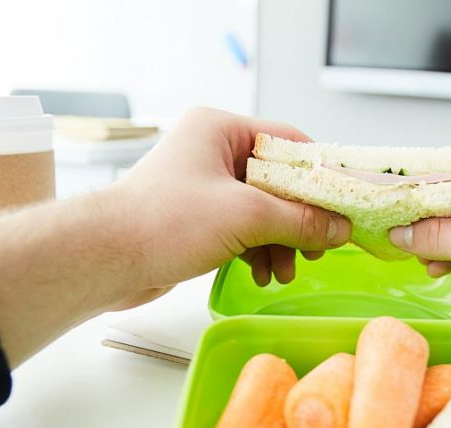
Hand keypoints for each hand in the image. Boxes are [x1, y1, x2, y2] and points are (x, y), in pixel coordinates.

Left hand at [108, 107, 349, 295]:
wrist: (106, 259)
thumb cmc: (164, 222)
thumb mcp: (246, 217)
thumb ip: (299, 220)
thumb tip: (340, 228)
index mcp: (219, 130)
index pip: (287, 143)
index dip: (319, 175)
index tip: (344, 204)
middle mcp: (210, 152)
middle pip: (277, 182)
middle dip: (298, 219)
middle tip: (319, 247)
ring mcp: (201, 187)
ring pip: (261, 212)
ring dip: (279, 243)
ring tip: (284, 271)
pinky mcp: (195, 220)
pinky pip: (241, 231)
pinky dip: (257, 252)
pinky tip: (261, 275)